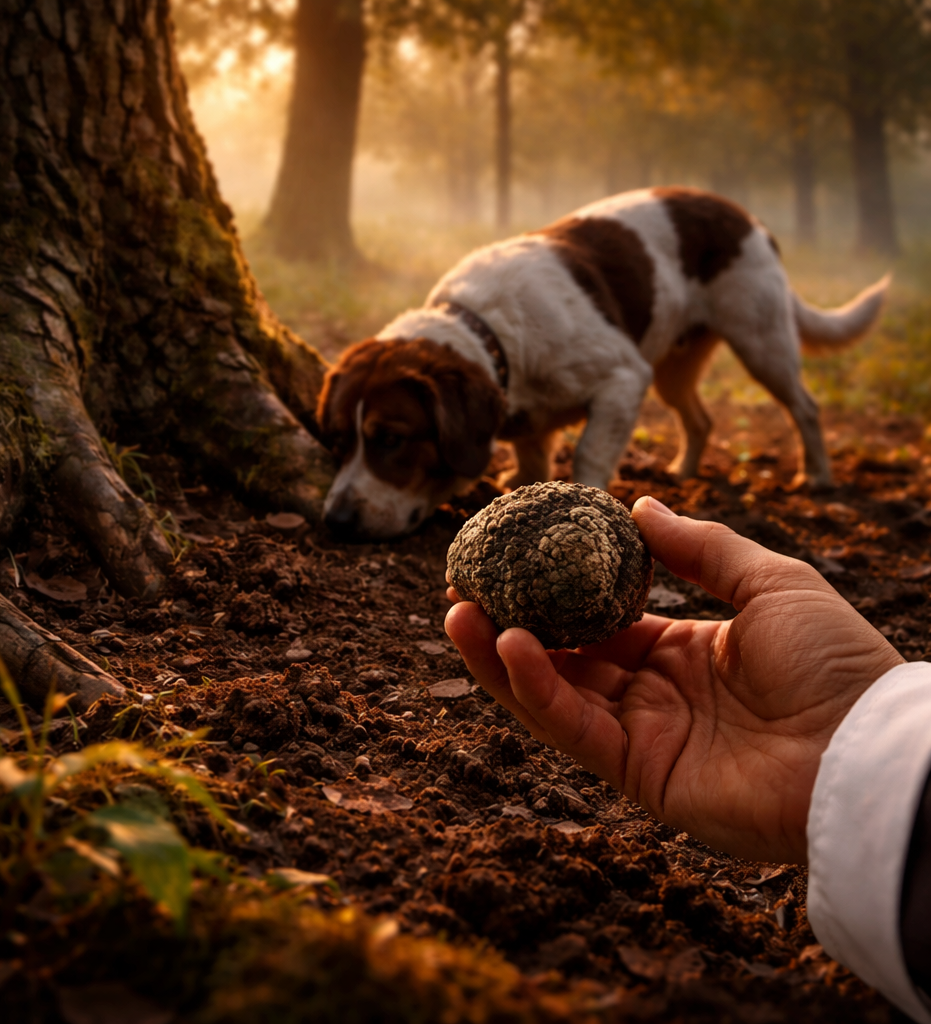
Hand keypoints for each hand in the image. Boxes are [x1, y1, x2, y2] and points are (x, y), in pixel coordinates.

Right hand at [444, 496, 902, 863]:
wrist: (869, 751)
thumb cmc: (836, 663)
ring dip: (500, 656)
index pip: (599, 621)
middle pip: (561, 659)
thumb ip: (702, 548)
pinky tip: (510, 642)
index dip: (553, 593)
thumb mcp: (772, 582)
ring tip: (457, 611)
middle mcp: (652, 695)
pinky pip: (572, 726)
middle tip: (460, 586)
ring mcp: (642, 736)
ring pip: (551, 695)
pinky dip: (536, 688)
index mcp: (681, 651)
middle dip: (507, 625)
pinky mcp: (637, 774)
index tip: (511, 558)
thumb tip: (638, 508)